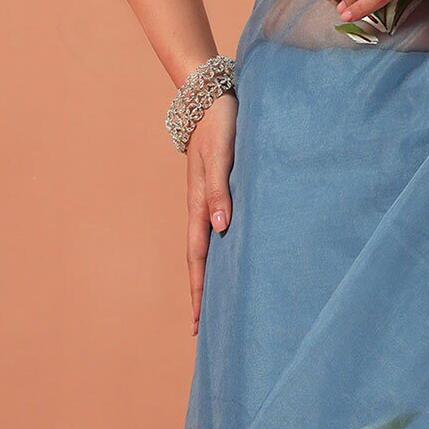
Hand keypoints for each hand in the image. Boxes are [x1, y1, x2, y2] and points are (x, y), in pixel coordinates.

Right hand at [185, 90, 236, 336]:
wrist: (210, 98)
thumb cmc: (220, 126)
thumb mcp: (222, 156)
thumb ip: (221, 190)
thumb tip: (221, 227)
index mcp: (199, 204)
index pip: (199, 257)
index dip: (200, 290)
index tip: (200, 325)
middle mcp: (201, 206)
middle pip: (200, 259)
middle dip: (202, 293)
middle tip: (204, 330)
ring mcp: (207, 199)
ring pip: (207, 245)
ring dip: (211, 274)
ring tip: (217, 302)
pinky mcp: (216, 188)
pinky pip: (216, 227)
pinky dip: (219, 248)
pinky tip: (229, 255)